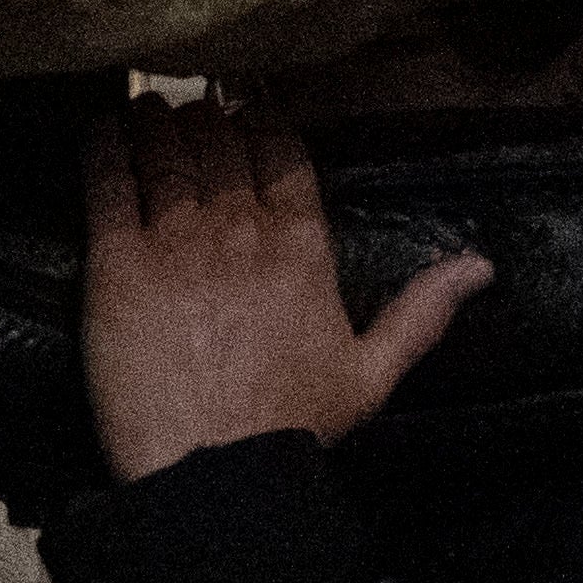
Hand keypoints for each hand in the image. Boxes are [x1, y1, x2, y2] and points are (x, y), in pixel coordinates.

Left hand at [76, 102, 486, 479]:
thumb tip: (480, 266)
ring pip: (165, 149)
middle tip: (192, 110)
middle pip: (221, 140)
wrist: (212, 472)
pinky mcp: (116, 261)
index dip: (262, 124)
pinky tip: (102, 126)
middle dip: (206, 118)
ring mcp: (175, 239)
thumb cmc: (291, 429)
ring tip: (147, 110)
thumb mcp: (373, 374)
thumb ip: (422, 311)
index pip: (283, 152)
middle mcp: (240, 228)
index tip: (248, 113)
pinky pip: (107, 180)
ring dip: (156, 121)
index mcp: (301, 246)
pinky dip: (104, 146)